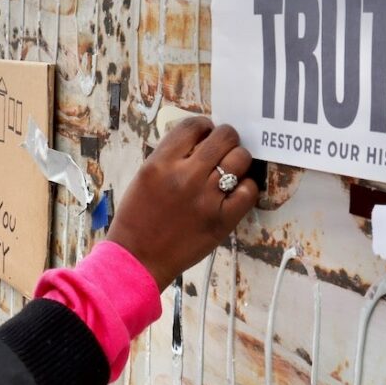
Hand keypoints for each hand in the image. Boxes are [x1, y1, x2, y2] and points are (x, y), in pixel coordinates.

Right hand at [106, 118, 257, 287]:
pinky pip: (249, 190)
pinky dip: (245, 187)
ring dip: (238, 159)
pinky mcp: (222, 219)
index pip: (194, 125)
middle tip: (223, 150)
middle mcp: (185, 175)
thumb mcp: (144, 177)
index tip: (205, 135)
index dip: (205, 126)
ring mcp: (206, 198)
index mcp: (160, 163)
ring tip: (230, 170)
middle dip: (226, 139)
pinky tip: (235, 192)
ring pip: (241, 158)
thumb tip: (199, 140)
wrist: (137, 259)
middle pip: (224, 136)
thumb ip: (169, 156)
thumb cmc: (137, 218)